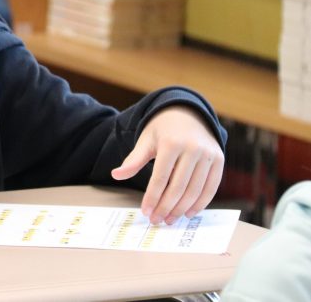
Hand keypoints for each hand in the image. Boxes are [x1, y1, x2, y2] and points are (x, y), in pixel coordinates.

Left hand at [111, 105, 223, 224]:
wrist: (187, 113)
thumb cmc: (162, 130)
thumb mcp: (145, 141)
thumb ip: (133, 160)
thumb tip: (116, 175)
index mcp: (171, 143)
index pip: (160, 178)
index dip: (152, 198)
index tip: (146, 212)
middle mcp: (192, 148)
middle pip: (178, 187)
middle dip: (166, 207)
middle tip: (157, 220)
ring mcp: (208, 154)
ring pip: (195, 190)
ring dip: (182, 209)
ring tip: (170, 219)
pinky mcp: (219, 160)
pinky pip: (211, 187)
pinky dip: (201, 203)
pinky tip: (188, 213)